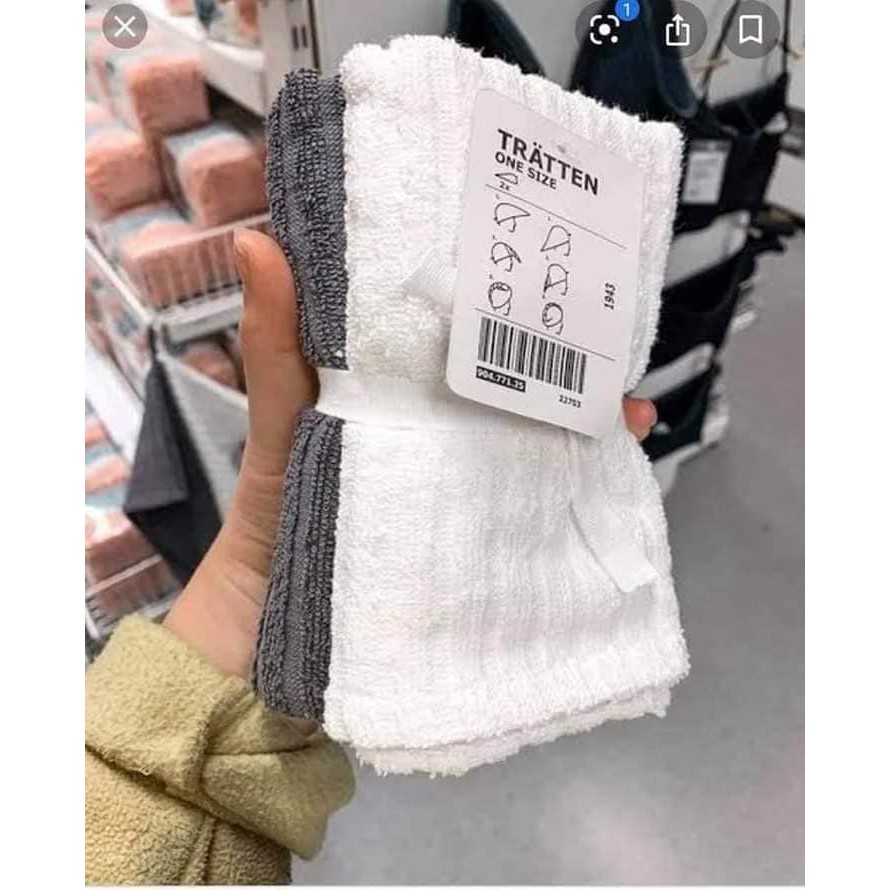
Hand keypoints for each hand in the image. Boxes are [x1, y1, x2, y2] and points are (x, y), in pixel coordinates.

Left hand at [165, 230, 657, 677]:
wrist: (270, 640)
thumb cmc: (270, 518)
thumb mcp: (279, 422)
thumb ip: (273, 345)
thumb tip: (256, 239)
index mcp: (399, 397)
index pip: (461, 339)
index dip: (502, 307)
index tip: (544, 273)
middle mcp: (444, 437)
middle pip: (516, 391)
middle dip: (567, 365)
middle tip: (611, 342)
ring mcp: (466, 491)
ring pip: (538, 447)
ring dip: (584, 426)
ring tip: (628, 409)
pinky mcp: (478, 544)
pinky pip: (537, 513)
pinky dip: (579, 495)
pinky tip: (615, 477)